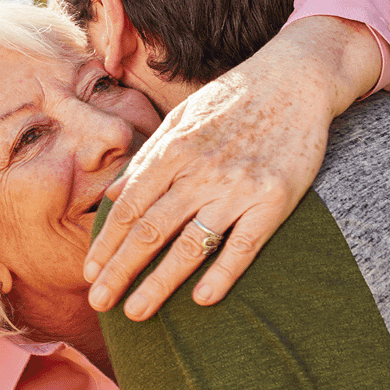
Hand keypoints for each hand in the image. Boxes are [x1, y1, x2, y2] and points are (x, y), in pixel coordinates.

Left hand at [84, 15, 381, 319]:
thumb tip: (114, 193)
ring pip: (190, 246)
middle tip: (99, 303)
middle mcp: (201, 171)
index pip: (130, 206)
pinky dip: (221, 275)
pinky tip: (201, 300)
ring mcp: (239, 187)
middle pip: (150, 231)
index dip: (106, 242)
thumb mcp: (182, 116)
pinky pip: (244, 246)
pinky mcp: (275, 200)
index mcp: (174, 149)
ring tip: (136, 313)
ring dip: (159, 283)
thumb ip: (148, 156)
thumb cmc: (236, 97)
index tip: (89, 271)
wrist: (299, 77)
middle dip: (120, 271)